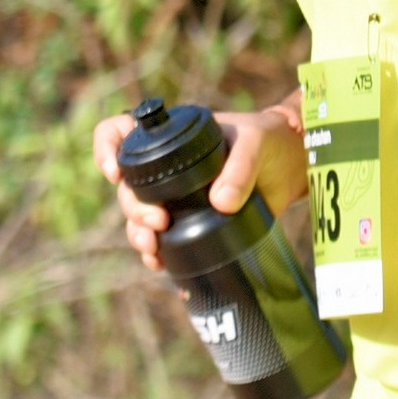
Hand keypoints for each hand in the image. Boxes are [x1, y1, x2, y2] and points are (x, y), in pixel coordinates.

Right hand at [90, 97, 305, 274]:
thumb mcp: (256, 143)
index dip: (106, 149)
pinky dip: (157, 256)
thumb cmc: (269, 141)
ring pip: (139, 218)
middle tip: (159, 223)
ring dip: (138, 236)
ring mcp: (176, 197)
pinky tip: (162, 266)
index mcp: (171, 138)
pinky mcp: (192, 223)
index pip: (119, 132)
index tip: (116, 173)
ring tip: (154, 250)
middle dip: (134, 209)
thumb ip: (240, 167)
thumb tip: (220, 205)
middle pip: (128, 188)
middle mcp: (166, 168)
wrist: (291, 166)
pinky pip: (162, 242)